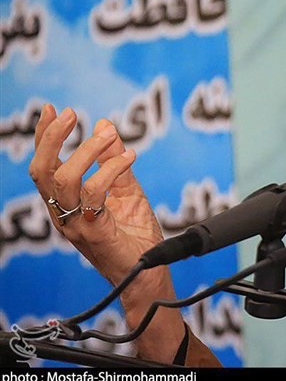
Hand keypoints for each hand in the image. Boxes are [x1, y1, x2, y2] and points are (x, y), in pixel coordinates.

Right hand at [28, 104, 185, 362]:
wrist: (148, 272)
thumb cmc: (134, 234)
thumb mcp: (126, 190)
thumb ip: (113, 161)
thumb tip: (106, 125)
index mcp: (65, 204)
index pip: (44, 167)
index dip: (44, 137)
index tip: (52, 109)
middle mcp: (63, 214)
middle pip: (42, 172)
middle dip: (52, 139)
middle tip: (73, 115)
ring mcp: (75, 225)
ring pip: (63, 180)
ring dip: (86, 151)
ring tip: (108, 135)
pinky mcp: (94, 232)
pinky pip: (94, 195)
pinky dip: (110, 170)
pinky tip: (128, 157)